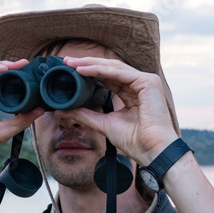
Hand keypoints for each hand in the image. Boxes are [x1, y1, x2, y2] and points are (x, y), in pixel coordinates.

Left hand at [58, 56, 178, 164]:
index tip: (68, 70)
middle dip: (87, 64)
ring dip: (91, 64)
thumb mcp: (103, 124)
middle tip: (66, 61)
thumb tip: (61, 110)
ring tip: (72, 64)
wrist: (152, 151)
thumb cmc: (135, 141)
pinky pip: (120, 73)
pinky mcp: (148, 82)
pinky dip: (101, 70)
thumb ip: (84, 115)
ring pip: (113, 67)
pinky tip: (84, 70)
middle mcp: (139, 84)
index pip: (107, 77)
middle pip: (109, 69)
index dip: (88, 72)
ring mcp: (145, 81)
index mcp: (131, 93)